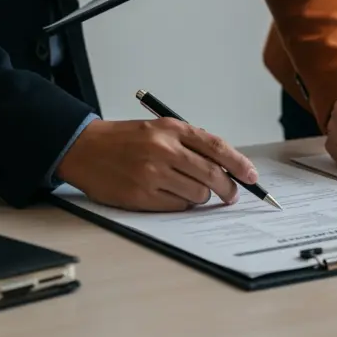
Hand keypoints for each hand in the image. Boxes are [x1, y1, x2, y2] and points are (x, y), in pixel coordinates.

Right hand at [56, 118, 257, 211]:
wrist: (85, 148)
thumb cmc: (126, 140)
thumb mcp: (160, 129)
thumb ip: (191, 143)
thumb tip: (227, 166)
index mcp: (171, 129)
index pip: (217, 147)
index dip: (239, 164)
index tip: (251, 176)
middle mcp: (163, 150)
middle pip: (212, 175)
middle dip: (229, 188)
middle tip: (231, 194)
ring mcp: (152, 174)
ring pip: (198, 194)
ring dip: (200, 196)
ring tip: (187, 188)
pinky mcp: (141, 196)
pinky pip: (178, 206)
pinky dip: (181, 204)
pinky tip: (169, 195)